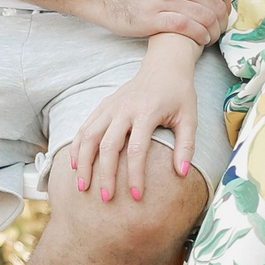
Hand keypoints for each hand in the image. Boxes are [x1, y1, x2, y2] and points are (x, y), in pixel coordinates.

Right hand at [70, 49, 202, 202]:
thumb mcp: (190, 118)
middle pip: (108, 145)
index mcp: (147, 112)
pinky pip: (84, 127)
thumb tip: (182, 174)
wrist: (164, 65)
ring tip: (82, 187)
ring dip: (83, 162)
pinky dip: (77, 146)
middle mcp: (125, 108)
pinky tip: (74, 164)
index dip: (135, 175)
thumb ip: (186, 146)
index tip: (136, 197)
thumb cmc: (179, 94)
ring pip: (89, 136)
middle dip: (105, 174)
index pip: (137, 149)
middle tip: (105, 198)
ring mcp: (111, 106)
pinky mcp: (103, 105)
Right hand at [89, 0, 229, 44]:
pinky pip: (187, 29)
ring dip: (213, 31)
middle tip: (219, 28)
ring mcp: (165, 1)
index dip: (225, 4)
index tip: (222, 13)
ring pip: (204, 18)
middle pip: (215, 6)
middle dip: (222, 21)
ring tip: (210, 36)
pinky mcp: (153, 19)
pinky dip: (199, 36)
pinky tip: (200, 39)